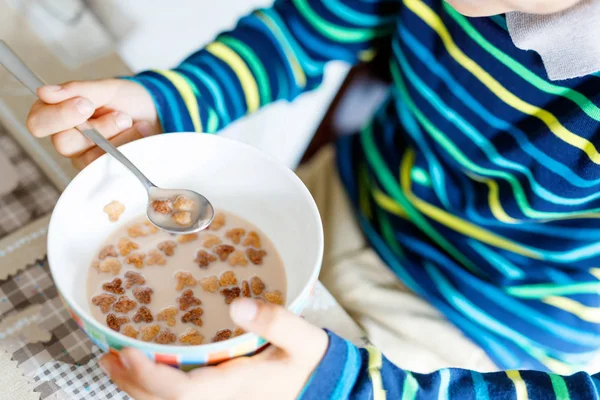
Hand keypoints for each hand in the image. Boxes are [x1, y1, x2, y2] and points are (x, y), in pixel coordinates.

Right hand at [26, 79, 160, 168]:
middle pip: (64, 144)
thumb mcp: (106, 89)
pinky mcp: (104, 170)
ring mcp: (84, 157)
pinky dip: (128, 146)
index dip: (60, 116)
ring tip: (130, 122)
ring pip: (90, 157)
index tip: (86, 104)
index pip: (38, 123)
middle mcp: (65, 139)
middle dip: (97, 128)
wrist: (155, 114)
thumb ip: (78, 90)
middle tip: (120, 116)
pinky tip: (140, 133)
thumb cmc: (126, 100)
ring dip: (115, 138)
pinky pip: (111, 164)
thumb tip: (45, 92)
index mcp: (55, 114)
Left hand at [99, 299, 328, 399]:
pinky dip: (155, 384)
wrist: (322, 386)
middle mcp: (221, 399)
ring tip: (115, 361)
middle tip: (107, 354)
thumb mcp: (303, 338)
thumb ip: (275, 321)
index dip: (150, 377)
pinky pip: (179, 396)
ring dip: (137, 385)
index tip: (127, 354)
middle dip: (131, 382)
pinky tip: (145, 367)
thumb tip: (237, 305)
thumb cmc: (311, 362)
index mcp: (237, 387)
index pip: (183, 393)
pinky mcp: (218, 395)